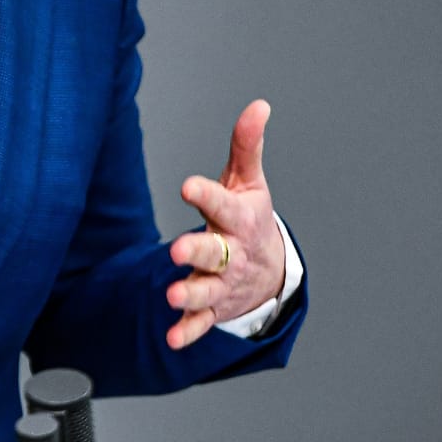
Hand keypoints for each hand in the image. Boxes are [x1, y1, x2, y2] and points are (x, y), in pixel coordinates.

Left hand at [164, 99, 285, 349]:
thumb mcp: (249, 181)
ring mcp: (222, 282)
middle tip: (178, 251)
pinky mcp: (212, 307)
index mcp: (239, 219)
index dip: (205, 194)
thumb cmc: (249, 217)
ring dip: (190, 294)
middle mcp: (231, 253)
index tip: (187, 186)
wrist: (269, 271)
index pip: (221, 204)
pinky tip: (171, 337)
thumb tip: (259, 104)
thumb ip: (246, 146)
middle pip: (215, 252)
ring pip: (206, 290)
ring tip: (173, 295)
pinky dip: (188, 331)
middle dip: (198, 252)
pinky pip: (200, 322)